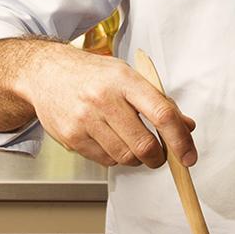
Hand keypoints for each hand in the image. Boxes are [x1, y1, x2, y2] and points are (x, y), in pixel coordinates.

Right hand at [14, 43, 196, 169]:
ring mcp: (85, 119)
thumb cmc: (91, 74)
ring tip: (130, 142)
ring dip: (136, 158)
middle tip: (160, 155)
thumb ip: (158, 101)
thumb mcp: (127, 76)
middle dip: (159, 157)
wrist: (45, 72)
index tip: (188, 156)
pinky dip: (115, 157)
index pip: (162, 113)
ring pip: (126, 157)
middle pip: (144, 145)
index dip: (180, 139)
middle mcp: (104, 99)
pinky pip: (106, 160)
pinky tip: (109, 140)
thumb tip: (186, 126)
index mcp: (125, 80)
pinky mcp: (72, 137)